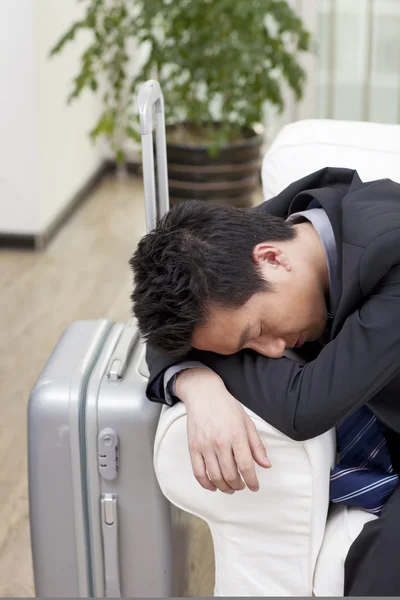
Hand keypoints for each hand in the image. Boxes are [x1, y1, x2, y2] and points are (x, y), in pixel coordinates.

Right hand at [175, 368, 270, 493]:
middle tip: (242, 486)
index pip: (246, 466)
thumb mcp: (247, 422)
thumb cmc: (226, 406)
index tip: (254, 487)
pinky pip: (198, 472)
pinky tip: (212, 486)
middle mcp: (221, 442)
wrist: (203, 394)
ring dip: (224, 487)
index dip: (252, 481)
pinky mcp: (193, 447)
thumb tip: (266, 465)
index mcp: (237, 435)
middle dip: (238, 485)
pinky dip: (205, 484)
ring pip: (215, 477)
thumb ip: (256, 445)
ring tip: (230, 488)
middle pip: (230, 475)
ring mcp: (205, 446)